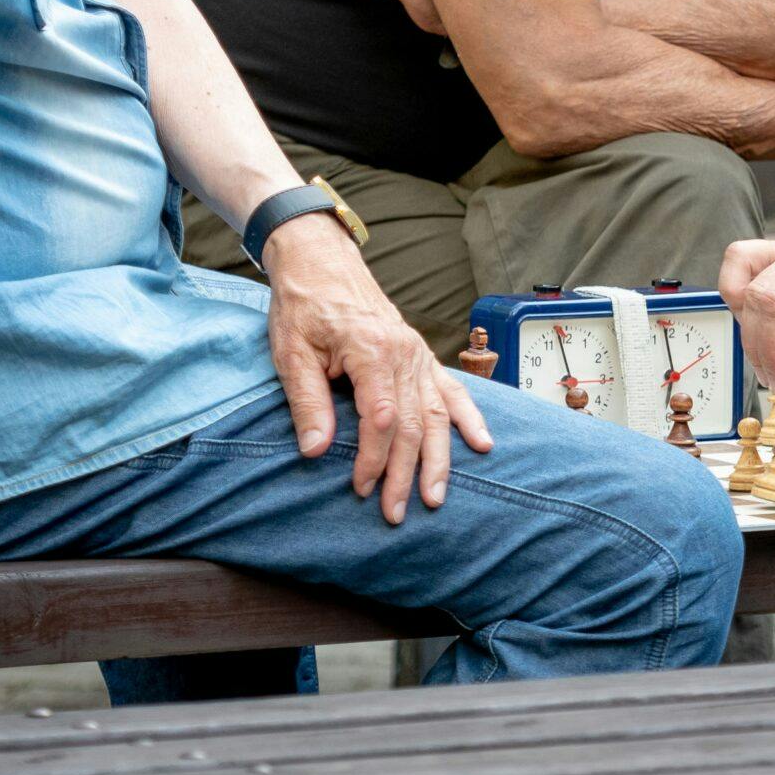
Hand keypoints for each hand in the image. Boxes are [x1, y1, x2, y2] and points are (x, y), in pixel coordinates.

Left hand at [261, 213, 491, 519]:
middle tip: (396, 513)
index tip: (360, 489)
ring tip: (436, 496)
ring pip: (437, 414)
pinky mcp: (421, 355)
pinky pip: (451, 389)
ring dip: (438, 458)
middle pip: (413, 423)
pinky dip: (468, 417)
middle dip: (406, 473)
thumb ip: (307, 402)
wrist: (321, 261)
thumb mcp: (292, 353)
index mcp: (373, 351)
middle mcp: (404, 354)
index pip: (381, 419)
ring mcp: (418, 354)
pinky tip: (482, 442)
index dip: (373, 459)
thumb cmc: (303, 306)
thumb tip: (314, 450)